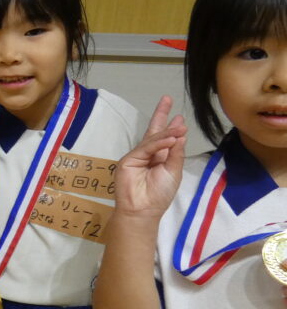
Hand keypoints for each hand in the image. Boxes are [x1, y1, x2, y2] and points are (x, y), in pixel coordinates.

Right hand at [114, 96, 186, 216]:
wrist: (143, 210)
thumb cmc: (159, 195)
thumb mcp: (173, 173)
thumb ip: (175, 154)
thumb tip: (180, 136)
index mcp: (158, 159)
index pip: (164, 139)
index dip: (170, 127)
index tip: (179, 117)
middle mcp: (147, 155)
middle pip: (153, 131)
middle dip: (160, 116)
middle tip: (167, 99)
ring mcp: (136, 156)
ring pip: (152, 140)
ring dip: (167, 132)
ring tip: (180, 125)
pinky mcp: (128, 160)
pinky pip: (145, 148)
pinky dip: (159, 143)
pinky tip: (171, 139)